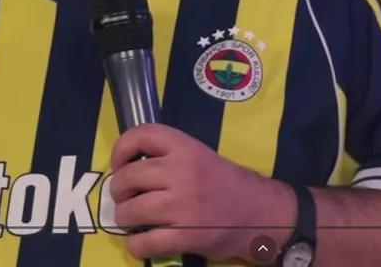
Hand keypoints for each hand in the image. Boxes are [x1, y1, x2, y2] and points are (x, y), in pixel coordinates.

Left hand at [109, 124, 293, 259]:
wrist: (261, 213)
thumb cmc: (226, 184)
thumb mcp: (200, 156)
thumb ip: (169, 156)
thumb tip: (128, 166)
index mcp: (186, 148)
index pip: (141, 135)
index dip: (121, 149)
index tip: (121, 164)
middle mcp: (183, 173)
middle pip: (127, 178)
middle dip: (119, 191)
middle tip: (127, 198)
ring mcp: (184, 206)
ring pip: (130, 211)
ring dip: (124, 219)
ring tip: (134, 221)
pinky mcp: (187, 236)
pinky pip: (145, 242)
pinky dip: (136, 245)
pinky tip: (142, 242)